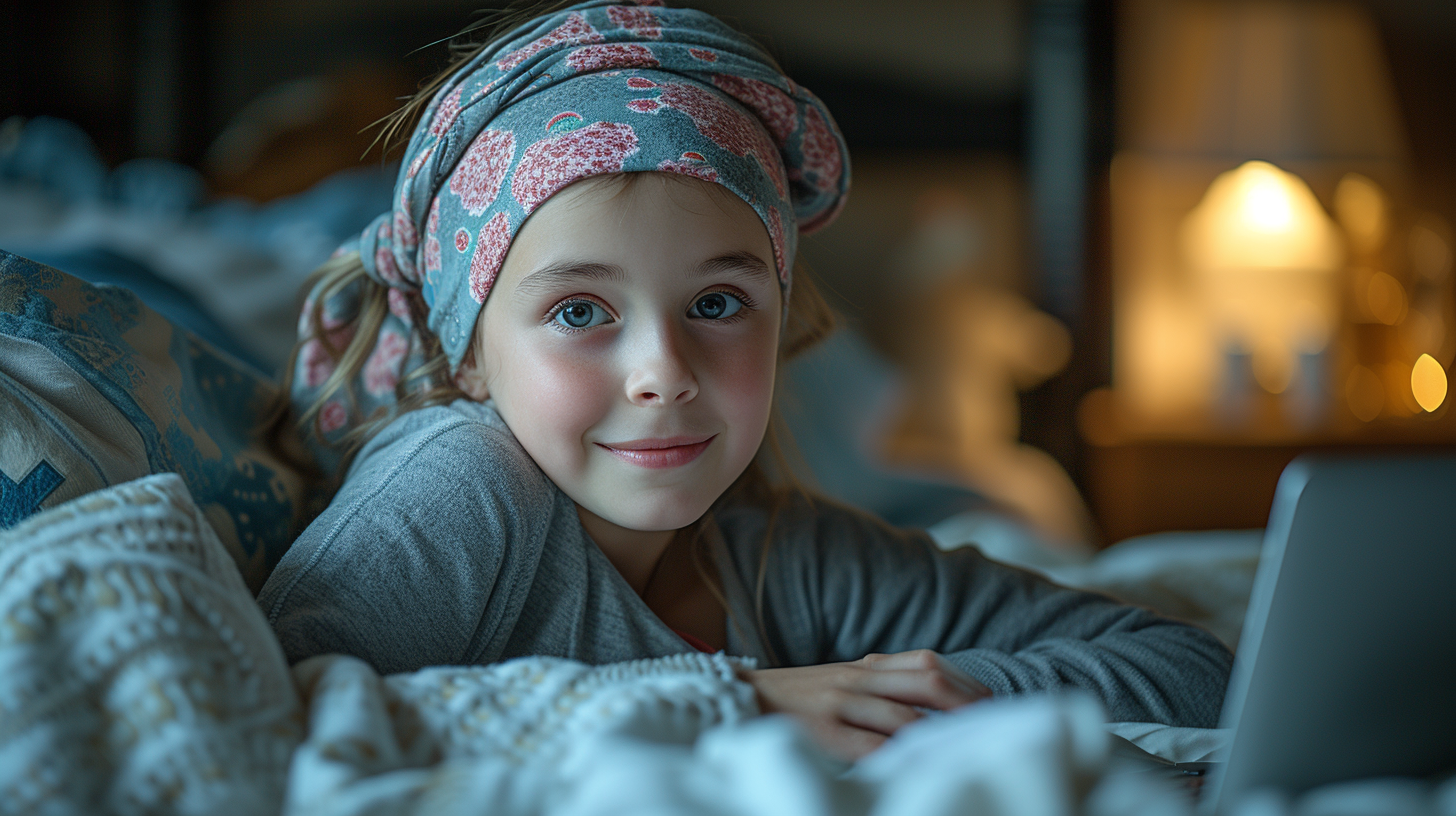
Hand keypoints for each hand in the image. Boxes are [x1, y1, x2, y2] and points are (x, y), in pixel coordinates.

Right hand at [740, 649, 991, 760]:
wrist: (741, 698)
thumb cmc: (800, 699)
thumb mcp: (843, 681)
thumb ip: (883, 687)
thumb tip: (935, 708)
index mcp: (866, 665)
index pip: (928, 662)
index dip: (965, 682)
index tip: (991, 704)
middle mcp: (858, 677)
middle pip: (927, 679)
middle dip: (965, 703)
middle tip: (991, 726)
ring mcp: (840, 703)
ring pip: (904, 713)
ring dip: (939, 733)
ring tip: (965, 749)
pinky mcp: (823, 732)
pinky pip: (870, 745)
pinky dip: (898, 757)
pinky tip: (916, 767)